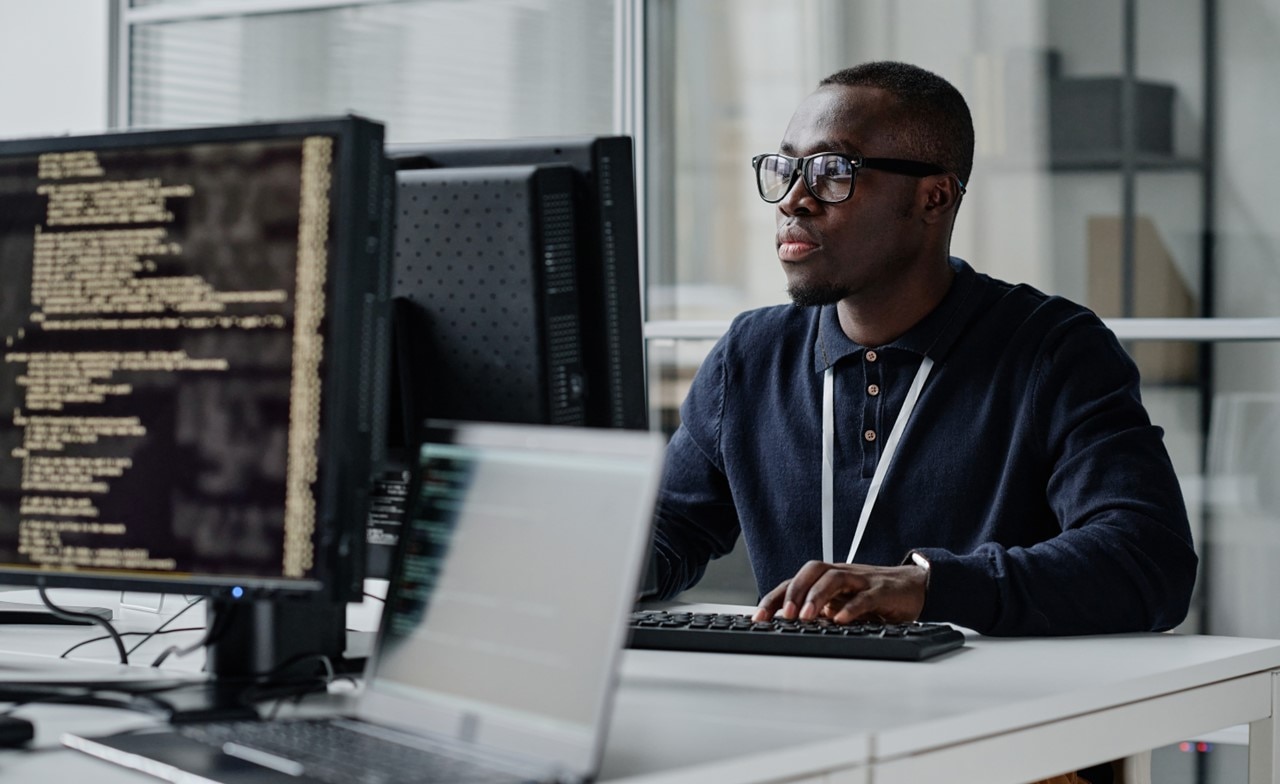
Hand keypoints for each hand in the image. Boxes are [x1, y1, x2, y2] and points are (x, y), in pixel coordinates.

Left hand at [752, 560, 927, 624]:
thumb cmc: (874, 596)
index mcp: (828, 580)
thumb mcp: (842, 605)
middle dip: (793, 592)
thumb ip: (820, 614)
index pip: (795, 583)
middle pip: (812, 572)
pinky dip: (852, 607)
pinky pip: (865, 596)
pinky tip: (841, 620)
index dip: (774, 598)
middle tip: (783, 616)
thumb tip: (788, 630)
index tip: (758, 619)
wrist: (915, 586)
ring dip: (817, 596)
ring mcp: (862, 580)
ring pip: (834, 578)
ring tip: (806, 617)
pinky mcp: (883, 591)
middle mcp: (842, 575)